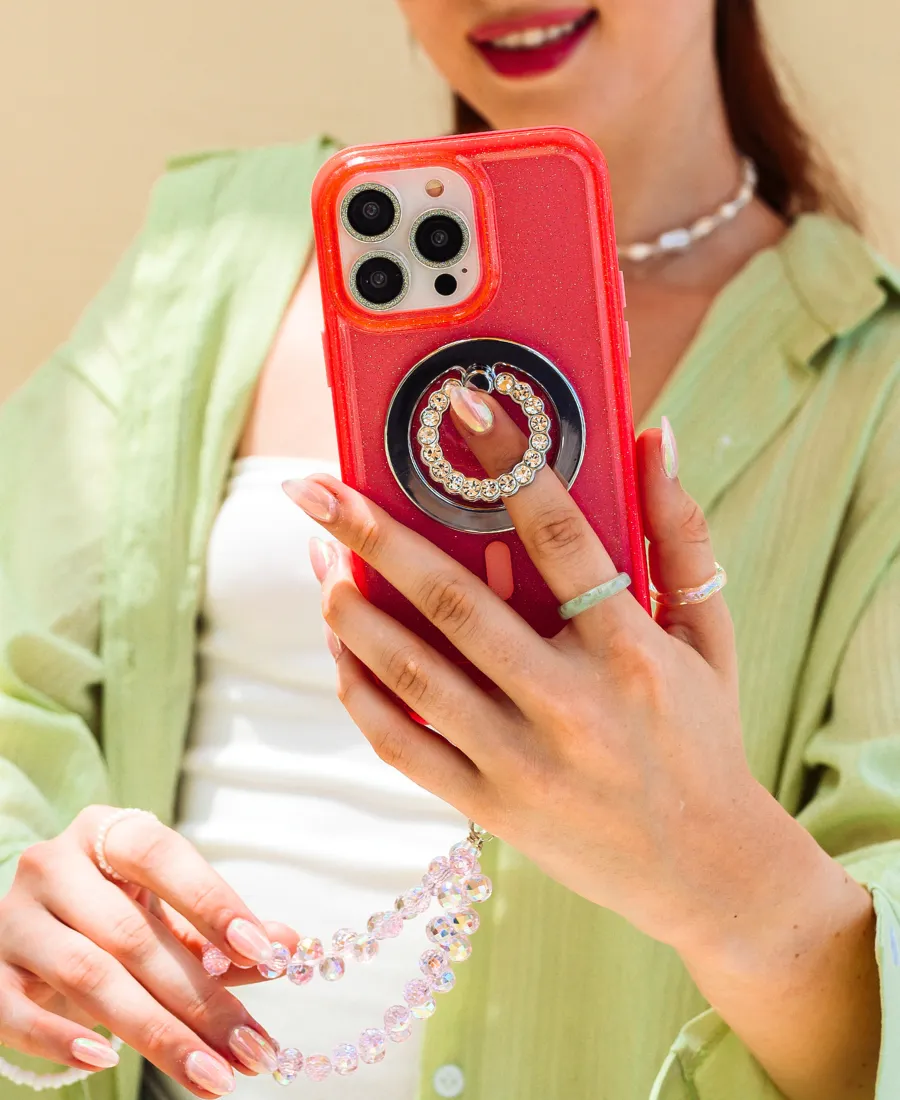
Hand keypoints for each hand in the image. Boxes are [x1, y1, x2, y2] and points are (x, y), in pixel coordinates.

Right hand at [0, 806, 297, 1094]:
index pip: (164, 857)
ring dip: (157, 1033)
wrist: (34, 926)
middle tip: (252, 1048)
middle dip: (200, 998)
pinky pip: (19, 1012)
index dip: (213, 902)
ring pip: (90, 976)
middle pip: (133, 934)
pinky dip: (63, 1040)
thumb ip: (223, 932)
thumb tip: (287, 946)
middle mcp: (55, 864)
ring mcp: (16, 919)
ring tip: (213, 1074)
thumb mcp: (169, 913)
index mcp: (108, 832)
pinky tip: (107, 1061)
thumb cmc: (116, 913)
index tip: (263, 953)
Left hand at [284, 393, 795, 955]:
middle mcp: (571, 707)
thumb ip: (681, 538)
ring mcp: (522, 763)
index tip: (462, 406)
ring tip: (317, 554)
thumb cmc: (705, 738)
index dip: (510, 464)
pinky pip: (401, 746)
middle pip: (455, 605)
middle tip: (318, 487)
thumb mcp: (710, 638)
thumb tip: (657, 438)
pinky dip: (359, 690)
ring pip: (411, 675)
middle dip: (376, 535)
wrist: (706, 871)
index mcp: (631, 652)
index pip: (562, 538)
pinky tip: (338, 644)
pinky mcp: (490, 807)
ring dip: (351, 609)